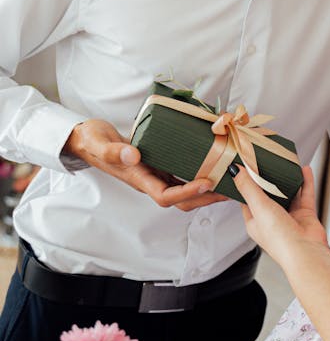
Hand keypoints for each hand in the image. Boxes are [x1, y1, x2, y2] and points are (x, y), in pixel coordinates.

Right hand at [63, 119, 225, 210]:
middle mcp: (151, 181)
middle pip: (182, 200)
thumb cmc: (93, 142)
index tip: (206, 183)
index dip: (187, 192)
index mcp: (139, 179)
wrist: (89, 140)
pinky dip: (199, 173)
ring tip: (228, 181)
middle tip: (229, 189)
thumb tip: (133, 155)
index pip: (166, 196)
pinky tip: (214, 165)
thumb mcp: (100, 143)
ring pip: (185, 190)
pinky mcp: (160, 166)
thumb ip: (114, 150)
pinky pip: (182, 175)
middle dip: (206, 197)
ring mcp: (156, 175)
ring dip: (207, 189)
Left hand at [232, 165, 328, 265]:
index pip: (247, 199)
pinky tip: (304, 170)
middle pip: (268, 194)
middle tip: (266, 160)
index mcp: (255, 222)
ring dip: (287, 180)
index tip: (245, 167)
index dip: (245, 183)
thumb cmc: (280, 239)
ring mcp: (289, 217)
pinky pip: (305, 195)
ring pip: (288, 193)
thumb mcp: (258, 208)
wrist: (306, 252)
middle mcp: (272, 220)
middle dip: (268, 179)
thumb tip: (234, 171)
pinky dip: (305, 182)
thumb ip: (248, 188)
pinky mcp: (305, 215)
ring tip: (285, 163)